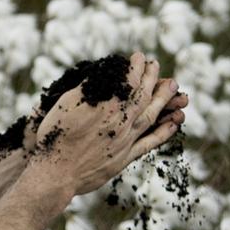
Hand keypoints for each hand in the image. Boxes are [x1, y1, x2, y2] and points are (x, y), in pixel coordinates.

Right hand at [26, 52, 183, 197]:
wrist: (55, 172)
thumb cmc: (55, 136)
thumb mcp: (66, 104)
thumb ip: (87, 89)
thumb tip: (102, 75)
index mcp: (106, 104)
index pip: (128, 79)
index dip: (136, 66)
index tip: (140, 57)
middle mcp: (120, 120)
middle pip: (143, 94)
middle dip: (152, 77)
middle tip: (156, 65)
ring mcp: (125, 139)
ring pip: (151, 114)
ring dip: (164, 99)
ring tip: (174, 86)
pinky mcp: (125, 157)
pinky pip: (150, 142)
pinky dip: (164, 131)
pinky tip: (175, 122)